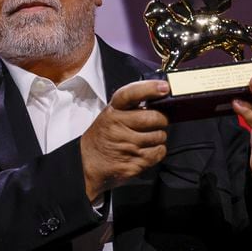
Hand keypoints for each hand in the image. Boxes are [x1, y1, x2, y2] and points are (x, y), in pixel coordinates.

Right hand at [80, 80, 170, 201]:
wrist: (87, 162)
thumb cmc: (104, 135)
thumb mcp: (110, 115)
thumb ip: (130, 107)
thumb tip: (159, 97)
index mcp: (113, 112)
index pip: (130, 94)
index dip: (149, 88)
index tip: (164, 87)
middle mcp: (118, 127)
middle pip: (153, 118)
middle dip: (161, 119)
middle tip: (156, 121)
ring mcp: (126, 146)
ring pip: (159, 137)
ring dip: (158, 137)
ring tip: (146, 138)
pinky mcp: (133, 163)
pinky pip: (158, 153)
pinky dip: (157, 151)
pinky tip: (146, 150)